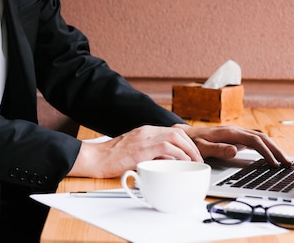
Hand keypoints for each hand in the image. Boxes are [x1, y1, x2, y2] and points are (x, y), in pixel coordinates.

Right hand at [68, 125, 203, 177]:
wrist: (95, 158)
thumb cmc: (111, 159)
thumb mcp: (134, 152)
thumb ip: (150, 153)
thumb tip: (166, 161)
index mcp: (145, 131)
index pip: (172, 131)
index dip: (186, 142)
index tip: (192, 153)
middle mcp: (146, 131)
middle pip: (177, 132)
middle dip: (191, 145)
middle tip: (197, 159)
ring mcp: (144, 138)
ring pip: (175, 136)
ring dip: (189, 149)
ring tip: (194, 161)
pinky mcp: (142, 148)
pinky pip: (167, 147)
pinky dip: (179, 154)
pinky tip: (183, 162)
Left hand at [172, 123, 291, 166]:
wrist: (186, 135)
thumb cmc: (193, 143)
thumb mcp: (202, 147)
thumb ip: (218, 149)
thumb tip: (235, 151)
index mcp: (229, 132)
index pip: (254, 140)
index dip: (266, 152)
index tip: (274, 163)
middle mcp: (235, 131)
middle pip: (261, 137)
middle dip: (276, 149)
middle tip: (288, 163)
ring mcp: (236, 133)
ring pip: (260, 138)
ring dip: (273, 148)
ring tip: (284, 161)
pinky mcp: (236, 138)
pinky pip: (255, 140)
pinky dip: (266, 147)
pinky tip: (271, 156)